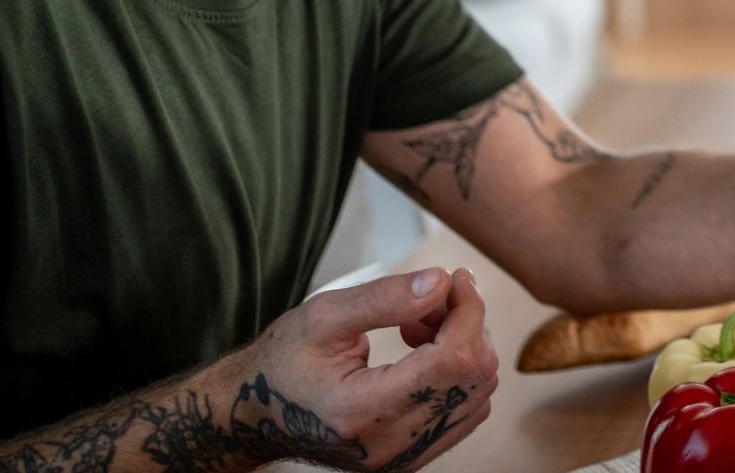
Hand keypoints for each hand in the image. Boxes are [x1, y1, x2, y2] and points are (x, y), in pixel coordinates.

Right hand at [236, 266, 497, 469]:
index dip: (468, 311)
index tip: (456, 278)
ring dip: (465, 348)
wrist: (255, 415)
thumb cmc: (283, 363)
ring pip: (479, 396)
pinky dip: (458, 375)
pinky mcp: (411, 457)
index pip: (453, 361)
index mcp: (362, 411)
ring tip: (418, 326)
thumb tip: (441, 282)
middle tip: (432, 299)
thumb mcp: (321, 317)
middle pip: (475, 378)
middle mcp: (388, 445)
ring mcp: (403, 459)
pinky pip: (465, 413)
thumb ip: (384, 299)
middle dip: (468, 326)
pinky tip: (422, 353)